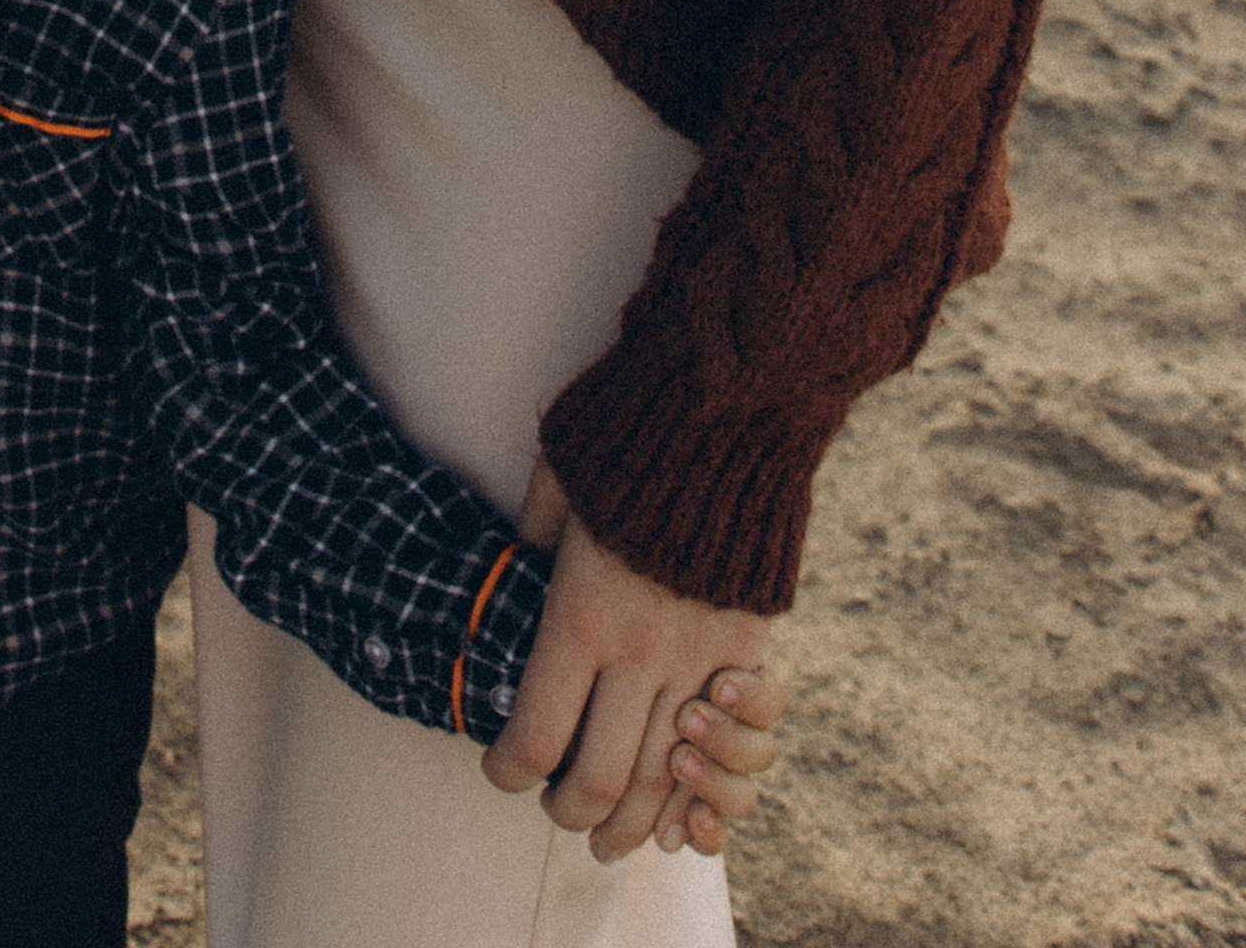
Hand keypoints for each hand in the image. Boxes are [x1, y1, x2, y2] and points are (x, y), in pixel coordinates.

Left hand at [480, 457, 773, 859]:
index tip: (498, 770)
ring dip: (634, 823)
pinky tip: (678, 813)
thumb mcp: (556, 477)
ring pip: (664, 778)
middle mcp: (639, 649)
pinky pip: (726, 747)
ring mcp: (700, 656)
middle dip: (570, 812)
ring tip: (609, 839)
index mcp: (579, 613)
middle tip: (554, 814)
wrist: (730, 406)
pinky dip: (701, 794)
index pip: (535, 735)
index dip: (508, 770)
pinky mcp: (747, 647)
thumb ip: (533, 536)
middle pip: (599, 778)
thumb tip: (518, 565)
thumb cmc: (629, 434)